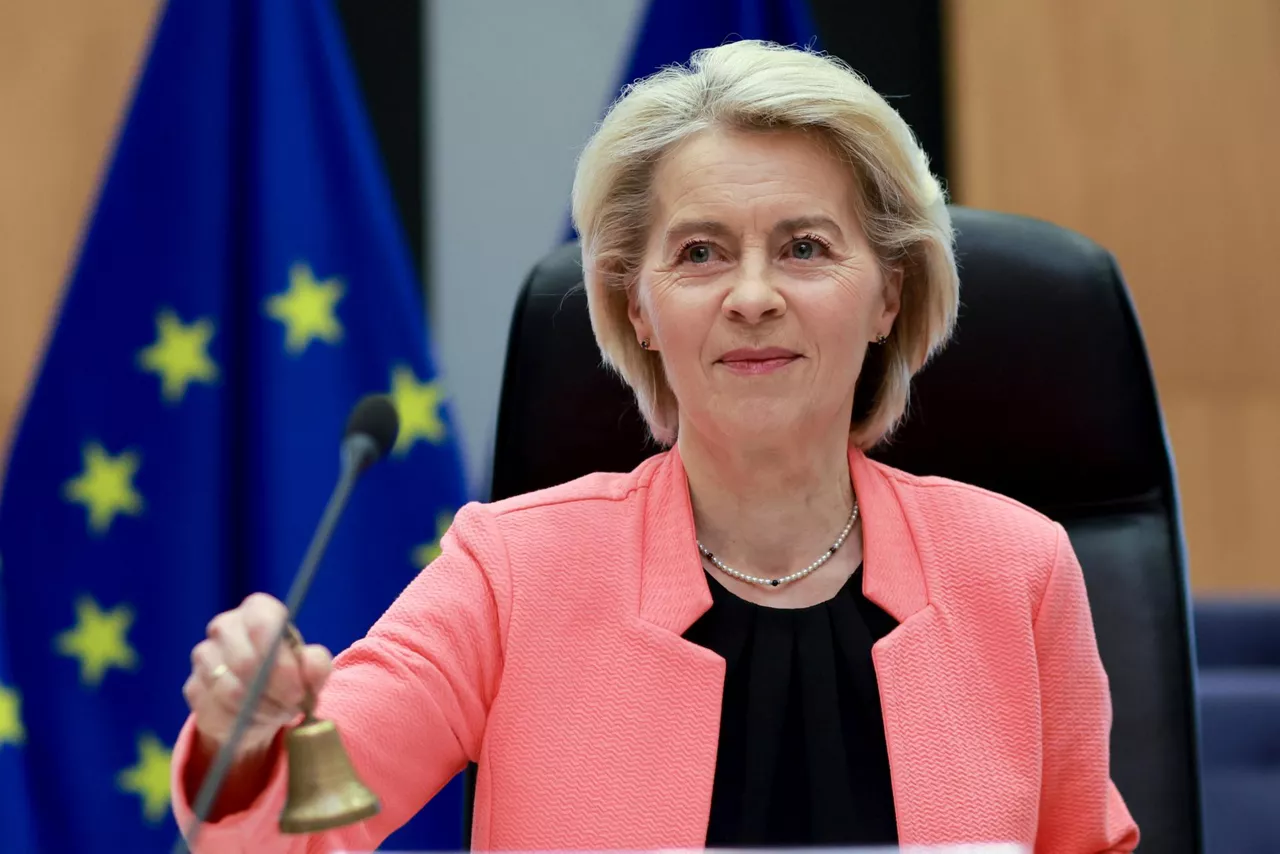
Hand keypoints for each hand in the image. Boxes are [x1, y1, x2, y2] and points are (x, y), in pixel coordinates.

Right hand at [184, 593, 332, 755]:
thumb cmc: (289, 677)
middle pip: (246, 661)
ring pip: (231, 691)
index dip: (282, 660)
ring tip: (277, 712)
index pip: (263, 623)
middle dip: (275, 692)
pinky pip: (216, 711)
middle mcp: (225, 626)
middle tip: (292, 706)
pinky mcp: (192, 687)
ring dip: (261, 710)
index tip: (298, 688)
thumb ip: (316, 664)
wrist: (258, 706)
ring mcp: (204, 655)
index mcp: (258, 610)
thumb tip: (310, 665)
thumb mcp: (311, 670)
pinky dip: (240, 722)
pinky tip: (253, 718)